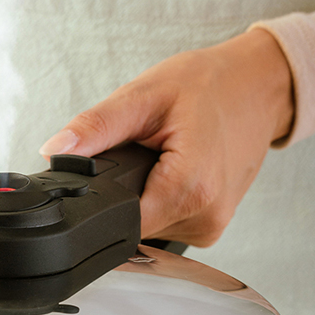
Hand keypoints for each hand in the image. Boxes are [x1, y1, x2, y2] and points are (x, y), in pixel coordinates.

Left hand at [39, 29, 293, 245]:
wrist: (259, 87)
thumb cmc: (211, 86)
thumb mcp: (145, 96)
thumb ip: (95, 128)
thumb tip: (55, 151)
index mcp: (191, 188)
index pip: (122, 223)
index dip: (102, 204)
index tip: (104, 180)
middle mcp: (205, 216)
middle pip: (135, 226)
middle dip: (125, 195)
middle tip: (140, 156)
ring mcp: (211, 226)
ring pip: (151, 228)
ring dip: (144, 199)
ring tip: (162, 161)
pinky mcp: (212, 227)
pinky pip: (170, 225)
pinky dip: (162, 203)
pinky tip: (172, 174)